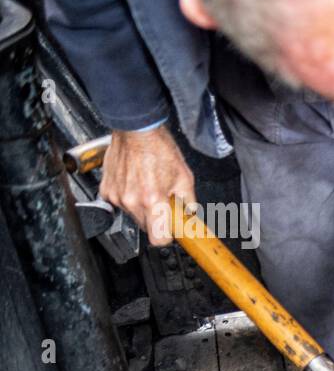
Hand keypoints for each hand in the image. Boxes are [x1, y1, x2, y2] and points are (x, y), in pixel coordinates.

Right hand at [99, 126, 195, 246]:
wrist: (135, 131)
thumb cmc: (159, 149)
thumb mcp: (184, 177)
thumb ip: (189, 201)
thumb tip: (190, 214)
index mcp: (153, 200)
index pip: (158, 239)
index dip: (166, 237)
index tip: (171, 231)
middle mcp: (132, 201)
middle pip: (146, 227)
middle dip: (156, 219)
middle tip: (163, 202)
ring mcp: (116, 196)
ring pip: (133, 215)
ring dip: (142, 208)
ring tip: (148, 188)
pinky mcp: (106, 190)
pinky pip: (119, 204)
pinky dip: (128, 199)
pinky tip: (135, 184)